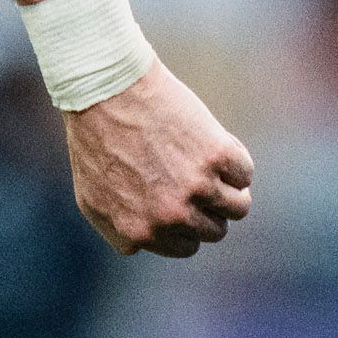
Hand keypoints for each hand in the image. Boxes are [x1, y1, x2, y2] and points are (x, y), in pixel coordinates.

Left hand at [64, 64, 254, 257]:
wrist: (106, 91)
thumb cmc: (96, 141)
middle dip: (209, 208)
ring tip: (210, 166)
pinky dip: (235, 159)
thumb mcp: (92, 198)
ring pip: (239, 206)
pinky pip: (244, 173)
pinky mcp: (217, 155)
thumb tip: (145, 246)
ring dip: (231, 189)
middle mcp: (171, 216)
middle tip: (194, 179)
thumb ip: (120, 230)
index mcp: (141, 232)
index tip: (181, 200)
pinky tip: (212, 143)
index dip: (187, 223)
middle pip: (216, 230)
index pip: (187, 246)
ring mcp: (196, 186)